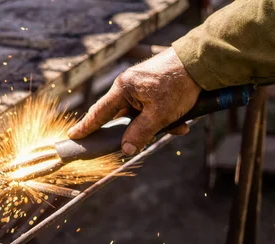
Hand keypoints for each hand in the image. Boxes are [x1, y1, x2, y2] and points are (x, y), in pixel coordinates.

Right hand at [67, 47, 201, 154]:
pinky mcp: (152, 87)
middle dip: (136, 131)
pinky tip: (181, 122)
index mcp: (123, 89)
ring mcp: (140, 86)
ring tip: (176, 126)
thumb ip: (140, 133)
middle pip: (122, 117)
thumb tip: (125, 149)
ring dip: (157, 125)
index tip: (73, 135)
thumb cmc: (177, 85)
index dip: (86, 126)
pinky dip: (165, 118)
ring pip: (141, 115)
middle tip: (133, 143)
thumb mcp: (159, 115)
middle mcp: (128, 86)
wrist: (201, 63)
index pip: (99, 112)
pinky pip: (152, 109)